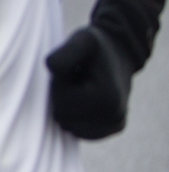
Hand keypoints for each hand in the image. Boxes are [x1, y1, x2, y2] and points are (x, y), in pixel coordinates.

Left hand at [47, 25, 132, 139]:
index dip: (59, 83)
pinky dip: (75, 115)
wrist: (119, 52)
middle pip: (63, 116)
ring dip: (68, 105)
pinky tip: (86, 98)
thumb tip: (51, 68)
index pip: (61, 102)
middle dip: (63, 95)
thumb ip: (65, 53)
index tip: (73, 69)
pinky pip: (78, 130)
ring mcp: (113, 125)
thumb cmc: (96, 46)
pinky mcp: (111, 128)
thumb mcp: (81, 41)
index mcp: (106, 99)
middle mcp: (114, 117)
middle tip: (77, 78)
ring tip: (82, 87)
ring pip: (68, 125)